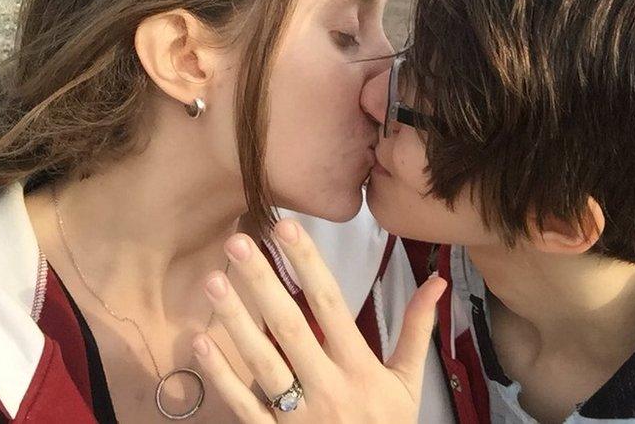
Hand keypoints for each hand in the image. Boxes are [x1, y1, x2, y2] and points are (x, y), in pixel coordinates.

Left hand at [192, 218, 446, 422]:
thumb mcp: (409, 382)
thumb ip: (416, 329)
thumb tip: (435, 281)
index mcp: (360, 368)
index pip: (331, 305)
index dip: (308, 264)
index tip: (286, 228)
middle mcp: (327, 387)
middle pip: (290, 326)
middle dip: (262, 282)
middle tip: (238, 242)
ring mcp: (297, 415)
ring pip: (261, 361)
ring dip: (235, 320)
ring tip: (213, 281)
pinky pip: (243, 405)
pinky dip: (219, 375)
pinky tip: (199, 341)